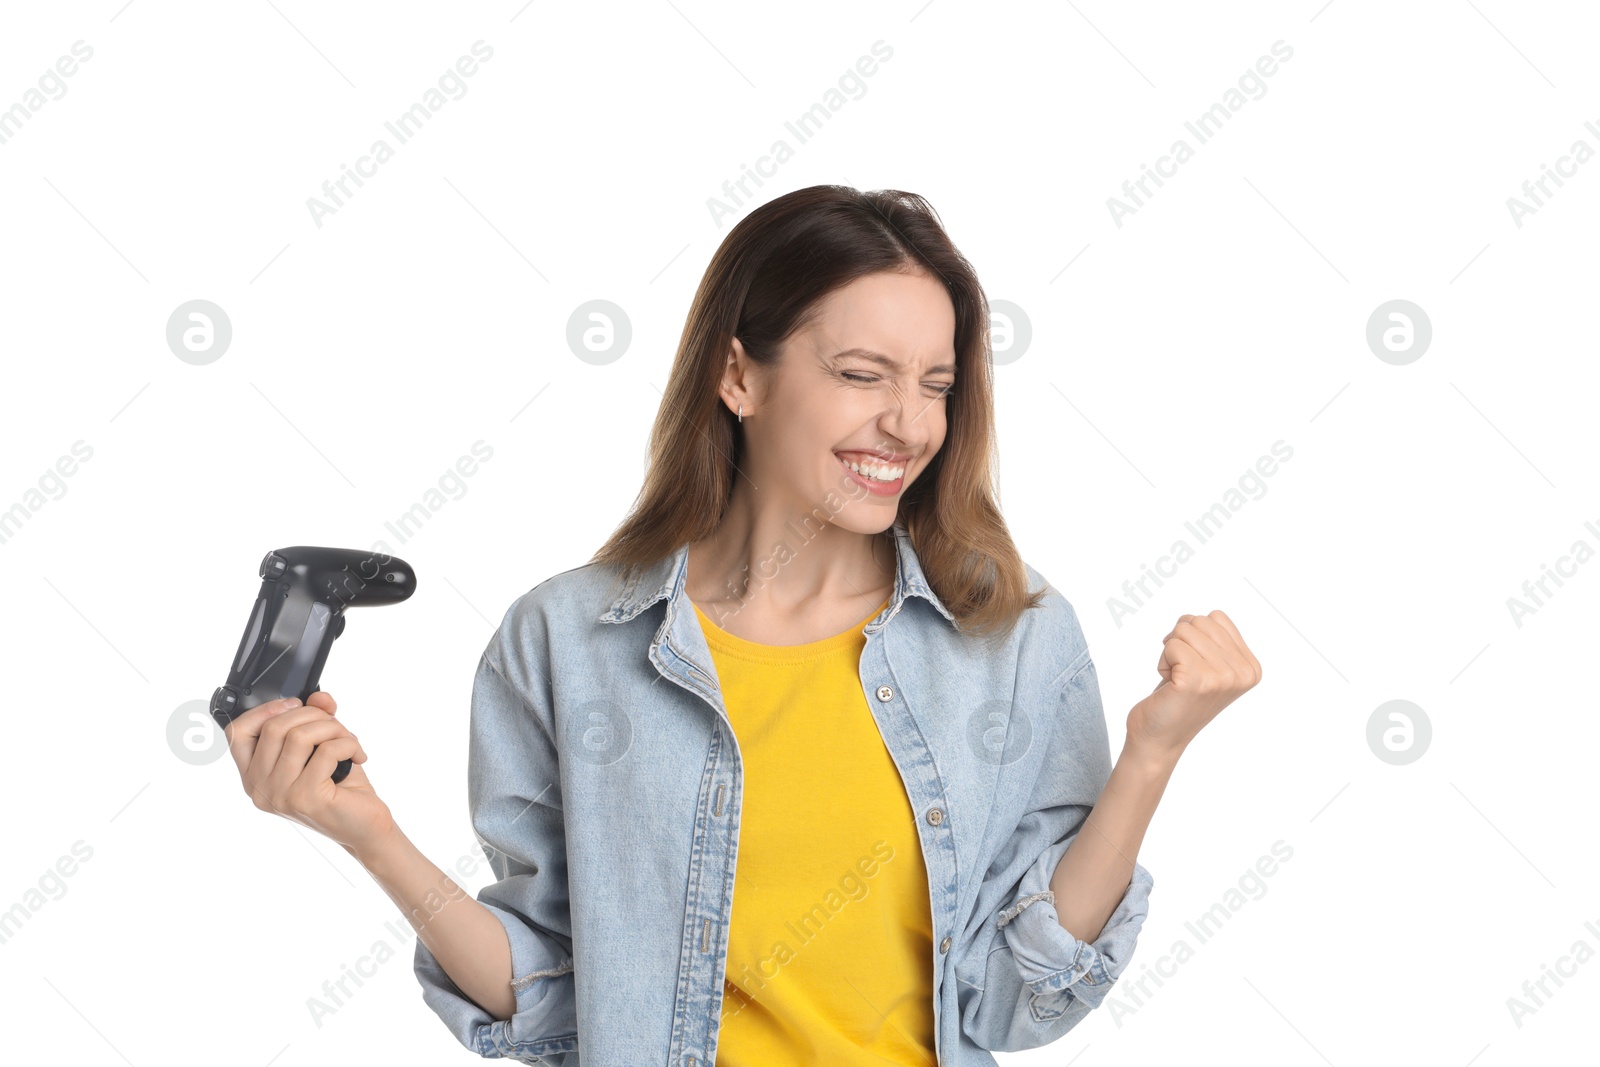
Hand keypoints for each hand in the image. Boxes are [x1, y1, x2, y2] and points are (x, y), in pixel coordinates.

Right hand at [225, 691, 396, 855]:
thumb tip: (319, 697)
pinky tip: (358, 756)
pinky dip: (348, 744)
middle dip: (313, 715)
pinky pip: (326, 751)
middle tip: (335, 726)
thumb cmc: (341, 788)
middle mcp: (259, 788)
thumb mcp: (323, 747)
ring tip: (349, 741)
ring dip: (333, 729)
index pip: (237, 733)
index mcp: (254, 776)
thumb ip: (314, 719)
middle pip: (274, 727)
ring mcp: (280, 796)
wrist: (364, 826)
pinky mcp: (305, 798)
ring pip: (300, 736)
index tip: (295, 705)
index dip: (265, 710)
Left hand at [1125, 611, 1260, 763]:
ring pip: (1183, 630)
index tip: (1194, 664)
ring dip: (1170, 652)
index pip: (1216, 617)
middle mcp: (1242, 673)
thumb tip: (1210, 616)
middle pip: (1199, 621)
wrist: (1159, 738)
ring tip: (1176, 679)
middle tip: (1181, 672)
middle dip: (1180, 641)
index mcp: (1251, 667)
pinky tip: (1170, 684)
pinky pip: (1171, 645)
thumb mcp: (1210, 665)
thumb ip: (1217, 639)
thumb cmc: (1178, 698)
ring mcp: (1222, 678)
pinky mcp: (1197, 681)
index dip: (1194, 635)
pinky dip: (1162, 661)